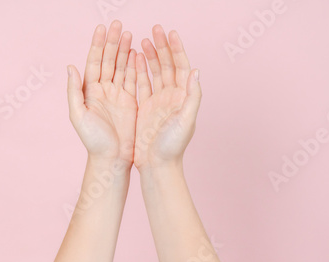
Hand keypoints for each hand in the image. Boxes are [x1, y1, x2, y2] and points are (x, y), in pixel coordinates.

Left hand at [67, 20, 136, 167]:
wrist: (112, 159)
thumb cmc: (93, 141)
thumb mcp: (78, 115)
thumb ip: (74, 91)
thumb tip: (70, 67)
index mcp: (89, 92)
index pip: (94, 62)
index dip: (98, 45)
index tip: (103, 28)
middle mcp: (103, 90)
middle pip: (109, 61)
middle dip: (113, 42)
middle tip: (119, 25)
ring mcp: (117, 95)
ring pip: (122, 67)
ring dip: (125, 51)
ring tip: (130, 35)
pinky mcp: (130, 102)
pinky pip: (133, 80)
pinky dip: (136, 66)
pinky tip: (138, 54)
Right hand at [134, 25, 201, 171]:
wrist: (157, 165)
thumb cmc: (173, 146)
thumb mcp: (186, 120)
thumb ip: (192, 96)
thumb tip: (195, 71)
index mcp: (182, 97)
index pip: (182, 67)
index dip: (177, 49)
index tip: (170, 33)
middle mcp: (172, 97)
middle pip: (168, 65)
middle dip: (162, 47)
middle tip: (155, 30)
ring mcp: (158, 101)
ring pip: (155, 73)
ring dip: (150, 56)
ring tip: (143, 40)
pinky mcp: (145, 108)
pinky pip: (142, 84)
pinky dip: (138, 71)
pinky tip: (133, 60)